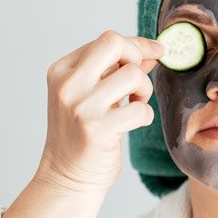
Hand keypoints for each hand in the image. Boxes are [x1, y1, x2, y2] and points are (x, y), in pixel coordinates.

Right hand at [37, 30, 164, 192]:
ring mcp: (82, 107)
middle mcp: (68, 85)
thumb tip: (152, 51)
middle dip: (137, 57)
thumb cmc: (82, 134)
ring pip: (132, 76)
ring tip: (134, 105)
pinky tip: (133, 123)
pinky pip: (141, 110)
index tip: (155, 51)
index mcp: (62, 70)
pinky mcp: (98, 130)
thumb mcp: (92, 94)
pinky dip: (145, 115)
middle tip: (137, 81)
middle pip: (115, 44)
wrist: (66, 177)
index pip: (107, 40)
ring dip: (144, 90)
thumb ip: (116, 69)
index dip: (136, 45)